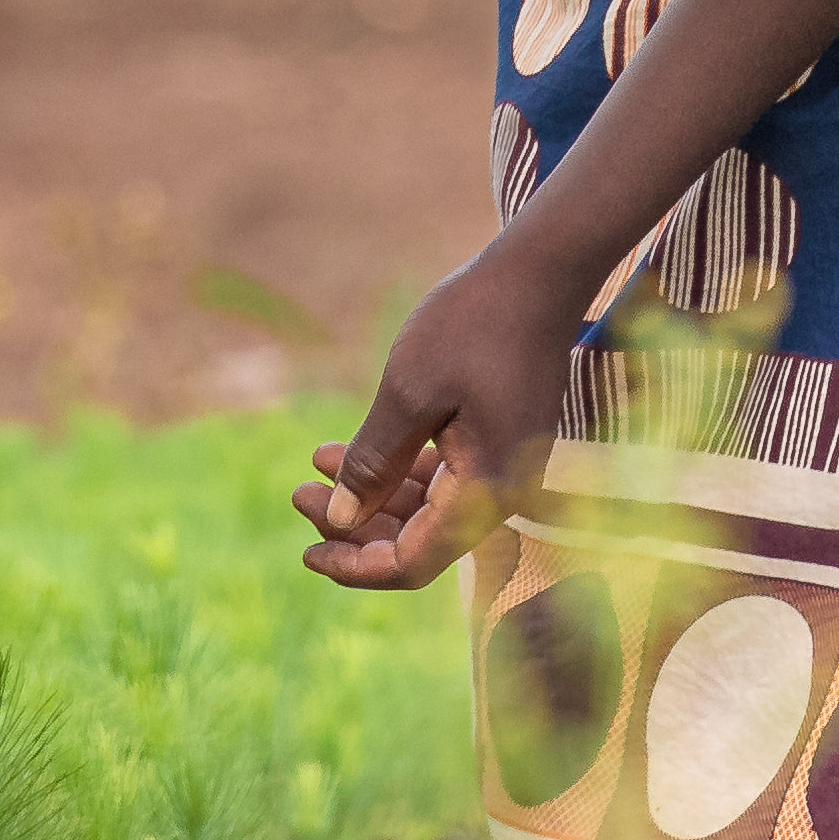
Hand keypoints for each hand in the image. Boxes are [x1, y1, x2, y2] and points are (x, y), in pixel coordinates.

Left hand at [297, 250, 583, 588]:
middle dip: (355, 527)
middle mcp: (504, 491)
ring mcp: (506, 467)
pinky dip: (398, 470)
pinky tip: (349, 450)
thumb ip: (373, 464)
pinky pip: (445, 478)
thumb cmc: (473, 325)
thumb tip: (342, 521)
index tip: (304, 550)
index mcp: (485, 490)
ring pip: (429, 510)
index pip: (413, 562)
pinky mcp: (501, 443)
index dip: (355, 567)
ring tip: (315, 464)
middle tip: (299, 494)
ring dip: (371, 495)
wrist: (539, 272)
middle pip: (420, 541)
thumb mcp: (407, 394)